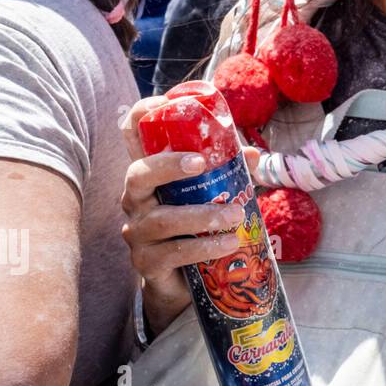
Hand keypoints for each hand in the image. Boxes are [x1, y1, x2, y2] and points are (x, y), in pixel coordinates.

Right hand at [119, 97, 259, 335]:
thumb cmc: (197, 226)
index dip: (140, 116)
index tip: (163, 103)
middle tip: (201, 164)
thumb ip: (230, 174)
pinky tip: (229, 243)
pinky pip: (173, 253)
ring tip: (235, 214)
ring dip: (202, 215)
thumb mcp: (213, 194)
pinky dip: (204, 246)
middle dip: (167, 166)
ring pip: (162, 219)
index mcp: (151, 176)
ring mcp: (138, 232)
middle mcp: (136, 201)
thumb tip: (253, 156)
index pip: (132, 138)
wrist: (183, 282)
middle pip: (137, 174)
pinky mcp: (147, 263)